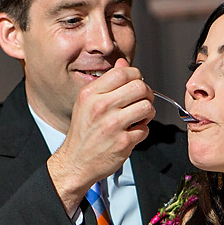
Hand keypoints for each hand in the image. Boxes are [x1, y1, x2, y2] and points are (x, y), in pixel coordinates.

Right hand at [48, 57, 153, 213]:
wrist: (76, 162)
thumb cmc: (83, 132)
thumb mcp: (87, 102)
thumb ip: (107, 82)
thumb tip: (123, 62)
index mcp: (91, 94)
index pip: (123, 72)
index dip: (136, 76)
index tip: (136, 84)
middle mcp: (101, 107)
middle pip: (140, 87)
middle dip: (146, 94)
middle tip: (141, 101)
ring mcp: (113, 125)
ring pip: (147, 107)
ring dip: (147, 112)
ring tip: (138, 117)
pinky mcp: (123, 142)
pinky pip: (145, 129)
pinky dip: (142, 131)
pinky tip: (131, 133)